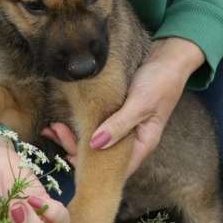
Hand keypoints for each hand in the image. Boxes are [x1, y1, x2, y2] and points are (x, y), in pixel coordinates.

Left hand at [41, 37, 204, 175]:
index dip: (92, 168)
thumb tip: (95, 145)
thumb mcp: (140, 103)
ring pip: (95, 140)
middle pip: (101, 156)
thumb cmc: (161, 80)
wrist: (171, 54)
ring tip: (52, 127)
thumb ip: (119, 125)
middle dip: (75, 149)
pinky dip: (79, 123)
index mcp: (142, 143)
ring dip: (74, 136)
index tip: (68, 157)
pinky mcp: (116, 113)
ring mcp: (124, 126)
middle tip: (53, 133)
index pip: (116, 167)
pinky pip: (95, 125)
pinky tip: (63, 120)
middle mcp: (132, 139)